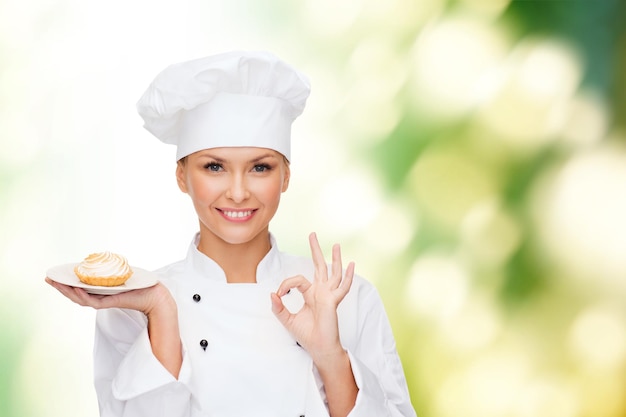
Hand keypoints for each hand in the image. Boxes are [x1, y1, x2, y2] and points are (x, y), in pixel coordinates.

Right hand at [45, 278, 173, 316]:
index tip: (52, 276)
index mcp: (100, 291)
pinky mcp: (110, 303)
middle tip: (47, 279)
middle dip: (60, 287)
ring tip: (56, 284)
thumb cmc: (140, 284)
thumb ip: (111, 268)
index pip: (78, 288)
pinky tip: (75, 288)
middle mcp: (99, 297)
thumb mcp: (121, 273)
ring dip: (67, 291)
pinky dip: (82, 295)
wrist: (155, 294)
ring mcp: (103, 301)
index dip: (64, 283)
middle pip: (74, 294)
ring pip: (80, 299)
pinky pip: (92, 301)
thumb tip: (104, 256)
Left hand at [271, 232, 354, 362]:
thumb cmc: (307, 335)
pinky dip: (348, 277)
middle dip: (315, 250)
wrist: (318, 348)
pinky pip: (342, 288)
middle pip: (319, 266)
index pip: (298, 279)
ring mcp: (329, 295)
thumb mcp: (287, 320)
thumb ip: (278, 307)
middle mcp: (321, 291)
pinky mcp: (333, 302)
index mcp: (311, 294)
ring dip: (334, 258)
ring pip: (333, 272)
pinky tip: (352, 265)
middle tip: (312, 234)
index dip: (286, 284)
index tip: (279, 294)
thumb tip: (271, 294)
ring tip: (335, 244)